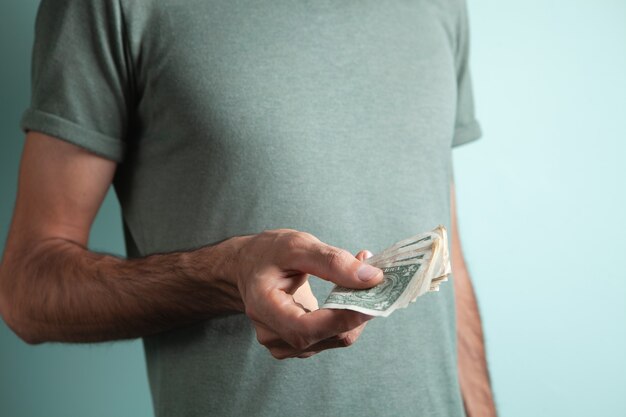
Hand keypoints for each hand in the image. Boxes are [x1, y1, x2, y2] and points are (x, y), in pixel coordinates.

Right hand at [227, 229, 381, 358]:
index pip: (306, 328)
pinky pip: (332, 338)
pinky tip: (347, 294)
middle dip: (356, 311)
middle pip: (326, 336)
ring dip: (355, 313)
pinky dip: (346, 318)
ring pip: (335, 339)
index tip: (373, 296)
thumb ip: (332, 261)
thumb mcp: (297, 245)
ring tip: (360, 280)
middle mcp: (271, 334)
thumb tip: (371, 278)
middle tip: (376, 279)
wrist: (248, 267)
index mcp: (263, 307)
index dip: (342, 318)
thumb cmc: (268, 253)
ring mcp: (283, 344)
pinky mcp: (297, 345)